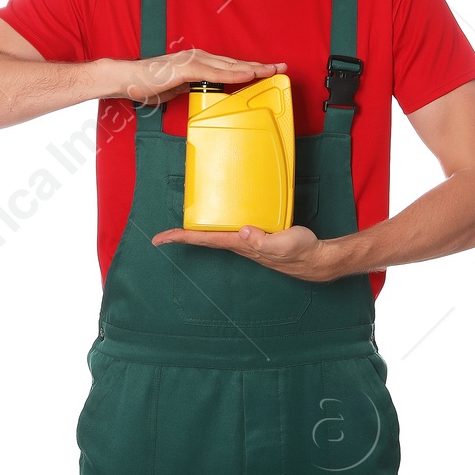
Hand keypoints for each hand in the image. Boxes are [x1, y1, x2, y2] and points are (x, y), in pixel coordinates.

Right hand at [114, 48, 285, 107]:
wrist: (128, 79)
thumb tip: (210, 94)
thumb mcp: (180, 87)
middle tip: (282, 67)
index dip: (252, 67)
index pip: (231, 65)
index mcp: (200, 61)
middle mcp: (200, 57)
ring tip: (271, 71)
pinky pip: (214, 72)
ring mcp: (193, 61)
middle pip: (236, 62)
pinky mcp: (186, 69)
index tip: (271, 70)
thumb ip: (196, 87)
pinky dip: (232, 73)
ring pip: (229, 65)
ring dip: (252, 68)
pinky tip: (246, 75)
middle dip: (260, 65)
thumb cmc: (151, 83)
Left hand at [152, 220, 328, 279]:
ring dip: (199, 230)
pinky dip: (220, 222)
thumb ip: (263, 241)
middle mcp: (240, 244)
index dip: (182, 238)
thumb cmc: (299, 252)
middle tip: (163, 235)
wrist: (314, 258)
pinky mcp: (257, 235)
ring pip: (217, 234)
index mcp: (241, 244)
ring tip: (185, 222)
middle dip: (183, 236)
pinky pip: (232, 228)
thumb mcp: (283, 244)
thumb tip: (243, 230)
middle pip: (205, 238)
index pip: (205, 239)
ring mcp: (248, 240)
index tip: (160, 239)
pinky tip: (222, 216)